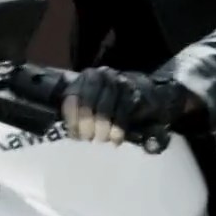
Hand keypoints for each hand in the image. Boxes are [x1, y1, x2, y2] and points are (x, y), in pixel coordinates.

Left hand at [61, 67, 192, 145]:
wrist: (145, 93)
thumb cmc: (111, 105)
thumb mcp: (91, 109)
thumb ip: (79, 117)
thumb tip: (71, 133)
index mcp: (84, 79)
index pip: (72, 95)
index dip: (71, 118)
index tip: (74, 135)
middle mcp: (100, 75)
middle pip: (87, 99)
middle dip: (85, 122)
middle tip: (88, 139)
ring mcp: (117, 81)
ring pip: (105, 105)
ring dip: (101, 126)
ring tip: (101, 140)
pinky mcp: (133, 91)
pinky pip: (123, 110)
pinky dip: (118, 127)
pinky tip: (115, 139)